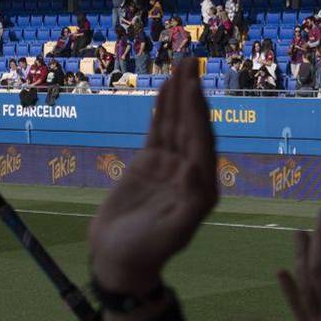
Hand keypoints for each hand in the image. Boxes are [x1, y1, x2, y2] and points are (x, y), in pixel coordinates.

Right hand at [88, 58, 216, 293]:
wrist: (117, 260)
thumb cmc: (145, 252)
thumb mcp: (171, 232)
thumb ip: (190, 201)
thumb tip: (197, 167)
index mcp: (202, 187)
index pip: (202, 142)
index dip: (198, 113)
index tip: (193, 86)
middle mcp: (190, 173)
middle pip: (192, 126)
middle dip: (191, 94)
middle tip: (190, 61)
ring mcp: (169, 167)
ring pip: (175, 124)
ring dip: (178, 95)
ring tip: (181, 65)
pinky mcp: (148, 165)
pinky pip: (157, 132)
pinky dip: (161, 110)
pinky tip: (165, 90)